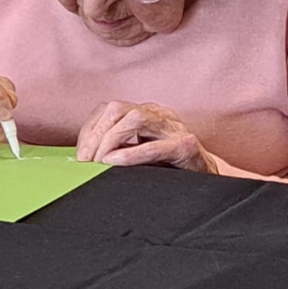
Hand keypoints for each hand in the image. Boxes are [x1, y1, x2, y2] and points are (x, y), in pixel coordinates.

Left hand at [76, 101, 217, 173]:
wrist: (208, 179)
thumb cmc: (170, 168)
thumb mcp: (139, 153)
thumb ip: (117, 150)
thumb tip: (84, 158)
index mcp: (146, 113)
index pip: (108, 109)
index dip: (89, 130)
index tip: (80, 154)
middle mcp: (159, 114)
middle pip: (117, 109)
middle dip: (95, 135)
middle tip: (85, 161)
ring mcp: (174, 127)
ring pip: (134, 118)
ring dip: (110, 140)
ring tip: (100, 162)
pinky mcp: (186, 146)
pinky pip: (155, 146)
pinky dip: (131, 154)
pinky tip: (115, 162)